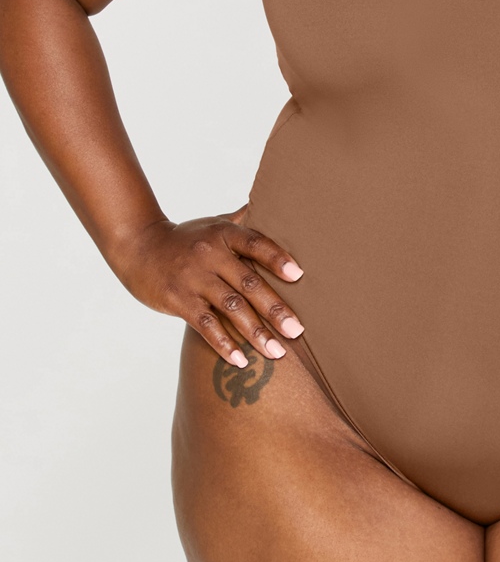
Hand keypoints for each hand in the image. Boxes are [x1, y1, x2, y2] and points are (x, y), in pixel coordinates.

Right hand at [113, 203, 304, 366]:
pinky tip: (241, 360)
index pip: (255, 244)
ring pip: (231, 308)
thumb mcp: (214, 223)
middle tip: (297, 330)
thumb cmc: (186, 238)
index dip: (277, 259)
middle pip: (249, 283)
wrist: (138, 246)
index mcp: (224, 234)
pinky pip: (205, 325)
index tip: (299, 275)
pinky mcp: (178, 300)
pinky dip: (224, 344)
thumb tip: (275, 201)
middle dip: (275, 309)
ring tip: (276, 351)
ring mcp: (194, 279)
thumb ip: (244, 219)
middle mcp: (210, 255)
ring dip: (256, 332)